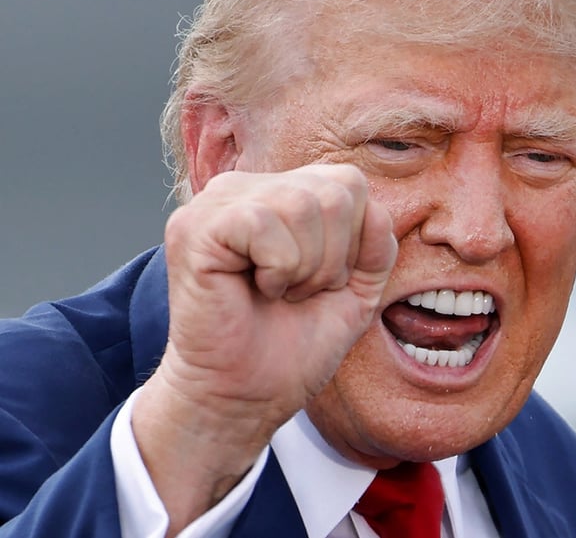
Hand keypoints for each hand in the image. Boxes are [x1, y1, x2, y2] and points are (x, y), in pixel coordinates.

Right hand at [132, 164, 396, 532]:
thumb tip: (376, 211)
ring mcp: (216, 202)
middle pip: (335, 190)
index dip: (355, 242)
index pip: (350, 182)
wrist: (247, 396)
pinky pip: (265, 223)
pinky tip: (258, 290)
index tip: (322, 283)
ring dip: (306, 267)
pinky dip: (278, 269)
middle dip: (334, 257)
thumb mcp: (357, 288)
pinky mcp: (196, 226)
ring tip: (280, 292)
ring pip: (302, 203)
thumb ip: (376, 245)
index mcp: (281, 192)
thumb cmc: (294, 344)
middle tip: (299, 292)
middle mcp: (247, 187)